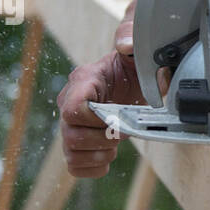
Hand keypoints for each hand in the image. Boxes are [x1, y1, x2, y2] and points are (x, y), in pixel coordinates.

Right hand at [57, 51, 143, 178]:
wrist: (135, 78)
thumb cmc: (136, 66)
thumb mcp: (138, 50)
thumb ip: (132, 40)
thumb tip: (125, 44)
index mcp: (84, 80)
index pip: (73, 108)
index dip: (97, 122)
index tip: (120, 121)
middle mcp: (70, 102)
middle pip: (70, 135)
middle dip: (101, 141)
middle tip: (121, 134)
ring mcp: (71, 124)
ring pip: (70, 152)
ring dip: (97, 156)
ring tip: (114, 146)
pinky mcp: (78, 142)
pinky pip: (73, 166)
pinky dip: (91, 169)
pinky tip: (107, 159)